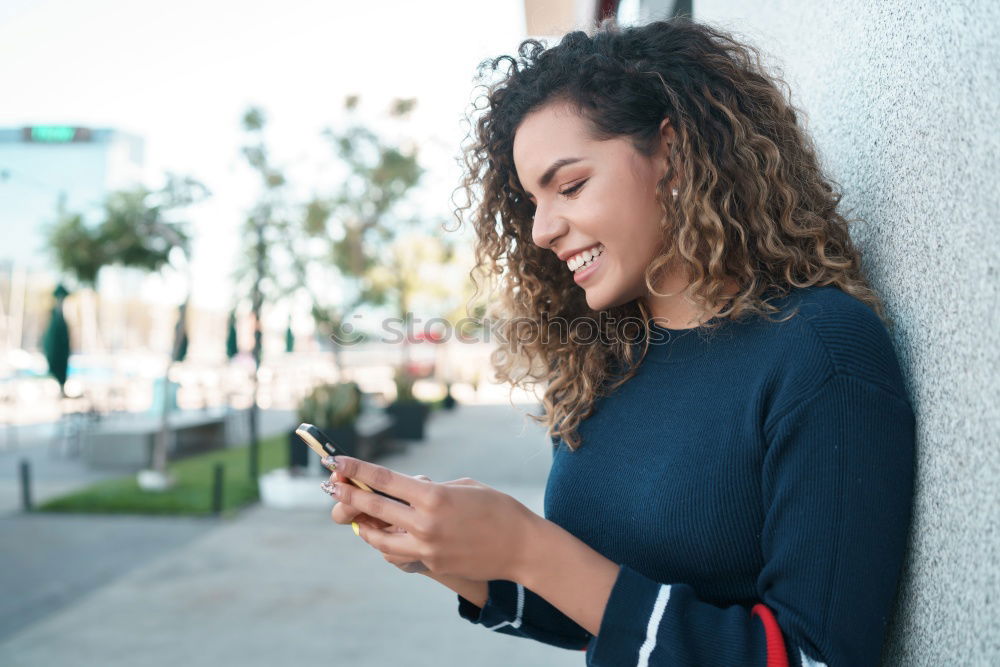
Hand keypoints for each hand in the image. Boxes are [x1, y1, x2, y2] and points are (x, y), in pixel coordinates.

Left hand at [326, 455, 539, 581]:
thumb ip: (431, 489)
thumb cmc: (497, 508)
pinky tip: (383, 536)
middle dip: (349, 495)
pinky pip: (399, 553)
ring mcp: (426, 546)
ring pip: (379, 538)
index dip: (358, 469)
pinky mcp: (432, 564)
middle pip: (374, 507)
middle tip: (332, 487)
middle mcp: (425, 522)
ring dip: (364, 525)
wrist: (522, 547)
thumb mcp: (464, 486)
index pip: (385, 480)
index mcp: (433, 495)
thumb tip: (409, 492)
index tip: (338, 461)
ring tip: (356, 517)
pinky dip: (387, 544)